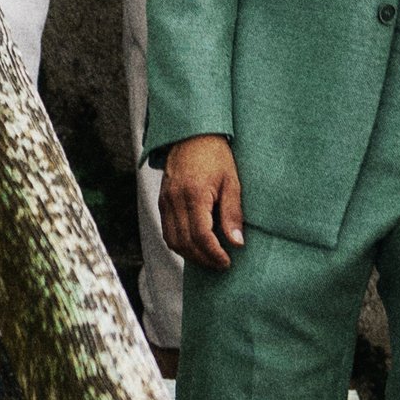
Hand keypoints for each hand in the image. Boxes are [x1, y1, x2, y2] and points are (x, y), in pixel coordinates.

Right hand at [160, 134, 246, 270]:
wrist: (191, 135)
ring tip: (209, 258)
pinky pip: (167, 231)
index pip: (200, 235)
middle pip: (185, 242)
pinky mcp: (162, 201)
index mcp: (194, 194)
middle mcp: (175, 200)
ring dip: (190, 255)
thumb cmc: (215, 156)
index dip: (214, 254)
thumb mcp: (231, 181)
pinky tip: (195, 246)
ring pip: (172, 240)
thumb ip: (232, 213)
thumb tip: (236, 242)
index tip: (227, 262)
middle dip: (203, 259)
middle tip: (220, 264)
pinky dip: (179, 244)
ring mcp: (165, 201)